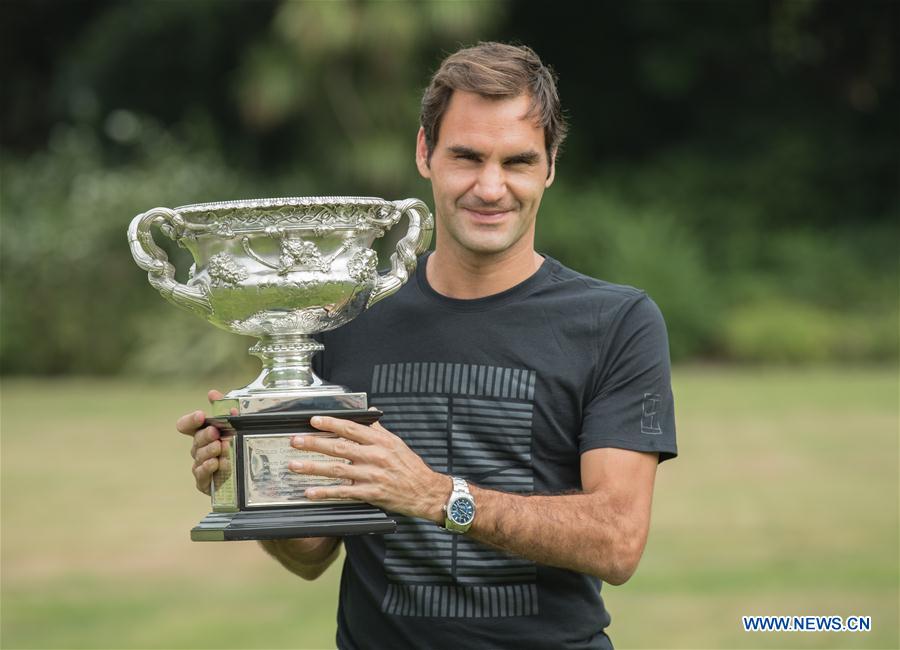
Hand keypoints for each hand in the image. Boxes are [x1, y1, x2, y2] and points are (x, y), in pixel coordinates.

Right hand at [175, 389, 234, 495]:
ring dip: (209, 451)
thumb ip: (224, 409)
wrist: (248, 476)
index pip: (186, 425)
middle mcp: (199, 449)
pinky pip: (202, 474)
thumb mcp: (235, 426)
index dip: (191, 420)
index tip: (201, 415)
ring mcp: (200, 466)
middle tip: (215, 433)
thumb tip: (212, 393)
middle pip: (196, 440)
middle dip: (205, 435)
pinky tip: (215, 463)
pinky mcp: (204, 482)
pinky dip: (208, 468)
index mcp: (203, 434)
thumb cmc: (236, 448)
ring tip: (220, 447)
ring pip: (200, 456)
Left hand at [288, 414, 450, 522]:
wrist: (425, 492)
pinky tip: (310, 492)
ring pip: (337, 469)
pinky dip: (325, 492)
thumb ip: (379, 429)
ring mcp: (372, 475)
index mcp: (381, 441)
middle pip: (339, 447)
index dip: (331, 423)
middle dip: (314, 443)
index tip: (314, 421)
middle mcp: (375, 456)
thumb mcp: (396, 443)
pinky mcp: (370, 493)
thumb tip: (368, 412)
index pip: (351, 428)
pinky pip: (343, 492)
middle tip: (295, 441)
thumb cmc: (410, 467)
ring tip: (294, 465)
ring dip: (313, 467)